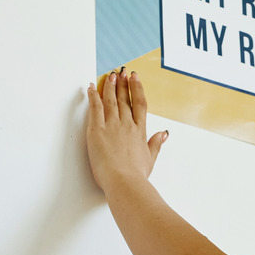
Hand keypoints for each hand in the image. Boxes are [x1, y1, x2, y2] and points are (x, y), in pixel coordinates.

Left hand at [84, 70, 168, 192]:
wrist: (124, 181)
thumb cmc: (136, 175)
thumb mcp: (150, 158)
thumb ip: (156, 144)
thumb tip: (163, 134)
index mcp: (139, 131)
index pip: (139, 104)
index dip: (137, 89)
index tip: (136, 79)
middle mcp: (127, 125)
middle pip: (125, 99)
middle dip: (123, 84)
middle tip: (122, 72)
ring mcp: (112, 126)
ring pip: (111, 100)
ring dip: (110, 86)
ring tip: (110, 76)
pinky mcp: (97, 130)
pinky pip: (95, 108)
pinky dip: (93, 96)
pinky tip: (91, 88)